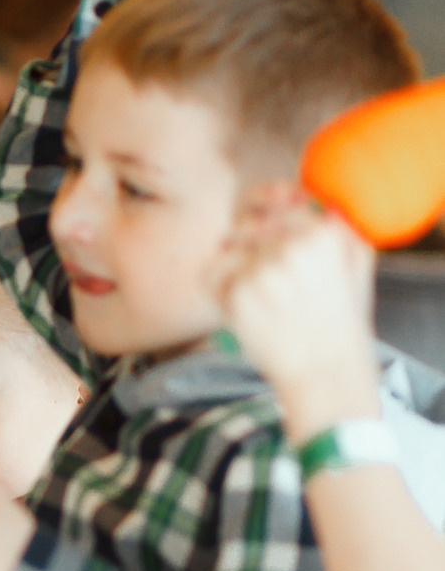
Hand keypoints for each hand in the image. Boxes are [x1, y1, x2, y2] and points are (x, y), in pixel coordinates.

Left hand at [218, 187, 379, 439]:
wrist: (323, 370)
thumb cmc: (341, 320)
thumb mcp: (358, 262)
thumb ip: (337, 227)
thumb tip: (309, 202)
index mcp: (324, 234)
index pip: (282, 200)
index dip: (270, 211)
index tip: (267, 228)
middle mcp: (291, 247)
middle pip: (251, 220)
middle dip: (248, 236)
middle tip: (257, 262)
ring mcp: (261, 270)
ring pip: (229, 245)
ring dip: (233, 261)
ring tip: (252, 286)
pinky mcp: (236, 295)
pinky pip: (213, 273)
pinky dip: (218, 283)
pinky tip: (238, 300)